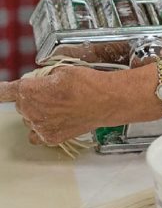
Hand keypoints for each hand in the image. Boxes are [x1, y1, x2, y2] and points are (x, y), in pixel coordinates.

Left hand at [0, 66, 118, 144]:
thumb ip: (43, 77)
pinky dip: (42, 126)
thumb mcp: (63, 69)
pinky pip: (36, 133)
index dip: (2, 91)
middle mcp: (31, 111)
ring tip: (59, 104)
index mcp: (31, 91)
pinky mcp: (50, 138)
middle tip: (51, 90)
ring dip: (38, 111)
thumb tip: (40, 81)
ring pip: (29, 118)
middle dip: (32, 96)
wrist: (105, 101)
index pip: (7, 92)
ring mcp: (40, 127)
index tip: (0, 91)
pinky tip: (54, 119)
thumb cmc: (87, 83)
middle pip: (21, 103)